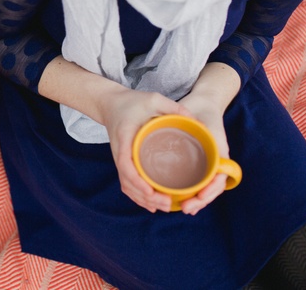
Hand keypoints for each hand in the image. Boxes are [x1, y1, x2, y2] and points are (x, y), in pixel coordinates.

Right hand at [99, 86, 194, 213]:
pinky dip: (138, 196)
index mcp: (125, 139)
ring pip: (127, 186)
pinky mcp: (123, 161)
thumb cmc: (131, 101)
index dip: (137, 181)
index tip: (151, 191)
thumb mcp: (152, 99)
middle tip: (168, 203)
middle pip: (128, 182)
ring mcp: (120, 158)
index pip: (126, 165)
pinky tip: (152, 204)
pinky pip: (127, 183)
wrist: (110, 103)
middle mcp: (119, 153)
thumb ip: (173, 107)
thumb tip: (195, 120)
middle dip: (146, 197)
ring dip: (143, 199)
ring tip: (164, 206)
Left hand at [175, 92, 229, 214]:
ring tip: (183, 208)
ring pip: (203, 188)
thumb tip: (187, 142)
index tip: (201, 195)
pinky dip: (190, 193)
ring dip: (196, 200)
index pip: (220, 178)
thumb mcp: (205, 124)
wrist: (203, 105)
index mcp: (220, 156)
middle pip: (211, 188)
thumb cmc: (205, 114)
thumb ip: (202, 133)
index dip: (211, 189)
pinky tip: (179, 201)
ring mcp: (205, 164)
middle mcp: (214, 163)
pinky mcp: (193, 164)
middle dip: (201, 200)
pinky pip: (194, 182)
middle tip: (186, 208)